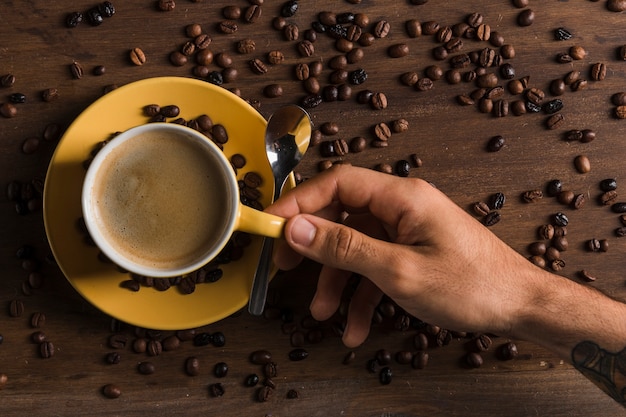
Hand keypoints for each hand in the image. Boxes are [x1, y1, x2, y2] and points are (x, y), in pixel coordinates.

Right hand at [266, 165, 537, 346]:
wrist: (520, 306)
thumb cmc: (473, 285)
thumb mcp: (399, 271)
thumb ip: (345, 247)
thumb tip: (297, 228)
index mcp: (401, 197)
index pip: (336, 183)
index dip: (299, 201)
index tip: (271, 225)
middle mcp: (401, 207)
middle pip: (341, 214)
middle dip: (312, 245)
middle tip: (286, 267)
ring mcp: (407, 229)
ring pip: (354, 246)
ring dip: (336, 281)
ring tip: (324, 313)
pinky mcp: (412, 250)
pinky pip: (374, 265)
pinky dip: (361, 294)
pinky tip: (356, 326)